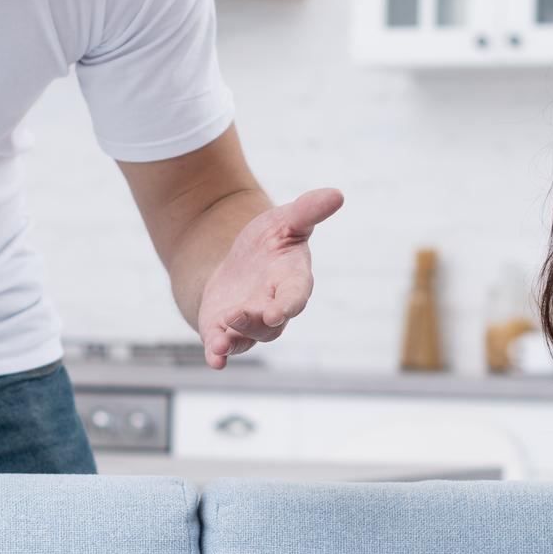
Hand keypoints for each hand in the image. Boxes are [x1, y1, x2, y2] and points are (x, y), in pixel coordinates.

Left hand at [196, 188, 343, 367]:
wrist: (238, 263)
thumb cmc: (270, 242)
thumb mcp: (285, 221)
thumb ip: (308, 211)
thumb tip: (337, 193)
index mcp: (292, 282)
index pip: (295, 296)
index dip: (288, 304)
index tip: (278, 310)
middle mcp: (273, 308)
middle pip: (269, 324)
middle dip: (256, 322)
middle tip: (241, 314)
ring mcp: (249, 323)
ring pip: (246, 338)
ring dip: (235, 339)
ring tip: (222, 339)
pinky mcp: (225, 331)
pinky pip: (223, 348)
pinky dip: (219, 355)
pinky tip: (215, 359)